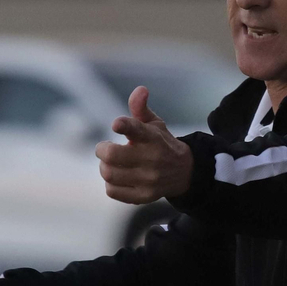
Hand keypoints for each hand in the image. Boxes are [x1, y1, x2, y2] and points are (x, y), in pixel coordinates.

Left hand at [93, 87, 193, 204]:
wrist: (184, 172)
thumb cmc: (160, 143)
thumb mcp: (154, 123)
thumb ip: (140, 108)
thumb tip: (140, 89)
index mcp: (153, 137)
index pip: (137, 130)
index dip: (125, 126)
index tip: (115, 124)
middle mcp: (152, 159)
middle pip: (113, 156)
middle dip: (102, 150)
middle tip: (104, 148)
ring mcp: (148, 180)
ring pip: (109, 174)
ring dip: (104, 167)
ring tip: (109, 163)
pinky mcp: (144, 196)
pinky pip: (113, 191)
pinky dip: (110, 183)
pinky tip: (117, 177)